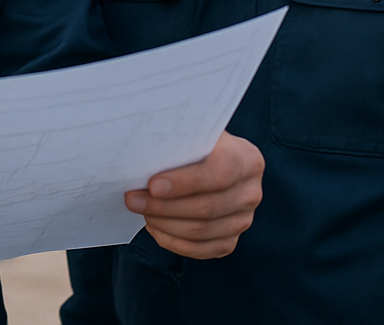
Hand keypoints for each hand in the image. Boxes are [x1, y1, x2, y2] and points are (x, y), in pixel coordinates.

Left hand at [124, 131, 262, 258]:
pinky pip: (200, 250)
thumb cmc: (193, 144)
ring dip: (163, 224)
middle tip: (132, 199)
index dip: (184, 183)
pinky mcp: (230, 241)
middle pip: (207, 208)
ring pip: (200, 232)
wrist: (206, 161)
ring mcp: (243, 220)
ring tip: (140, 210)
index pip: (219, 175)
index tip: (152, 185)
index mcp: (247, 159)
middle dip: (163, 206)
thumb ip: (177, 141)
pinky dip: (172, 241)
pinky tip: (154, 227)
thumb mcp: (192, 134)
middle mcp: (251, 192)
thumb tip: (143, 153)